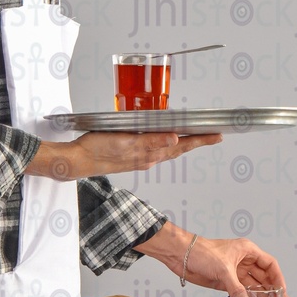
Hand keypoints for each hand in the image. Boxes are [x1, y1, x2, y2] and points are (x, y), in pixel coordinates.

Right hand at [26, 130, 222, 179]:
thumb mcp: (126, 142)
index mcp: (149, 153)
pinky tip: (167, 141)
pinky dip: (166, 145)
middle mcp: (147, 157)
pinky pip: (155, 151)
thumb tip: (174, 139)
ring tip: (196, 137)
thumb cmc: (97, 150)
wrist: (78, 160)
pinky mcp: (130, 157)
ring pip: (167, 150)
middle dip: (197, 141)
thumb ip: (151, 141)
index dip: (201, 139)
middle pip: (179, 149)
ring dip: (183, 144)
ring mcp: (139, 158)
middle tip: (215, 135)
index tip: (217, 135)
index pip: (182, 145)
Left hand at [135, 223, 289, 296]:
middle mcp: (243, 261)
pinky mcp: (225, 281)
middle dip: (272, 290)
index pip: (269, 264)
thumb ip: (237, 290)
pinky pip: (241, 292)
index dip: (278, 278)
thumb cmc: (201, 252)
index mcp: (247, 251)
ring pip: (253, 286)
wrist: (181, 255)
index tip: (282, 292)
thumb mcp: (223, 270)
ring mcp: (235, 272)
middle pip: (263, 277)